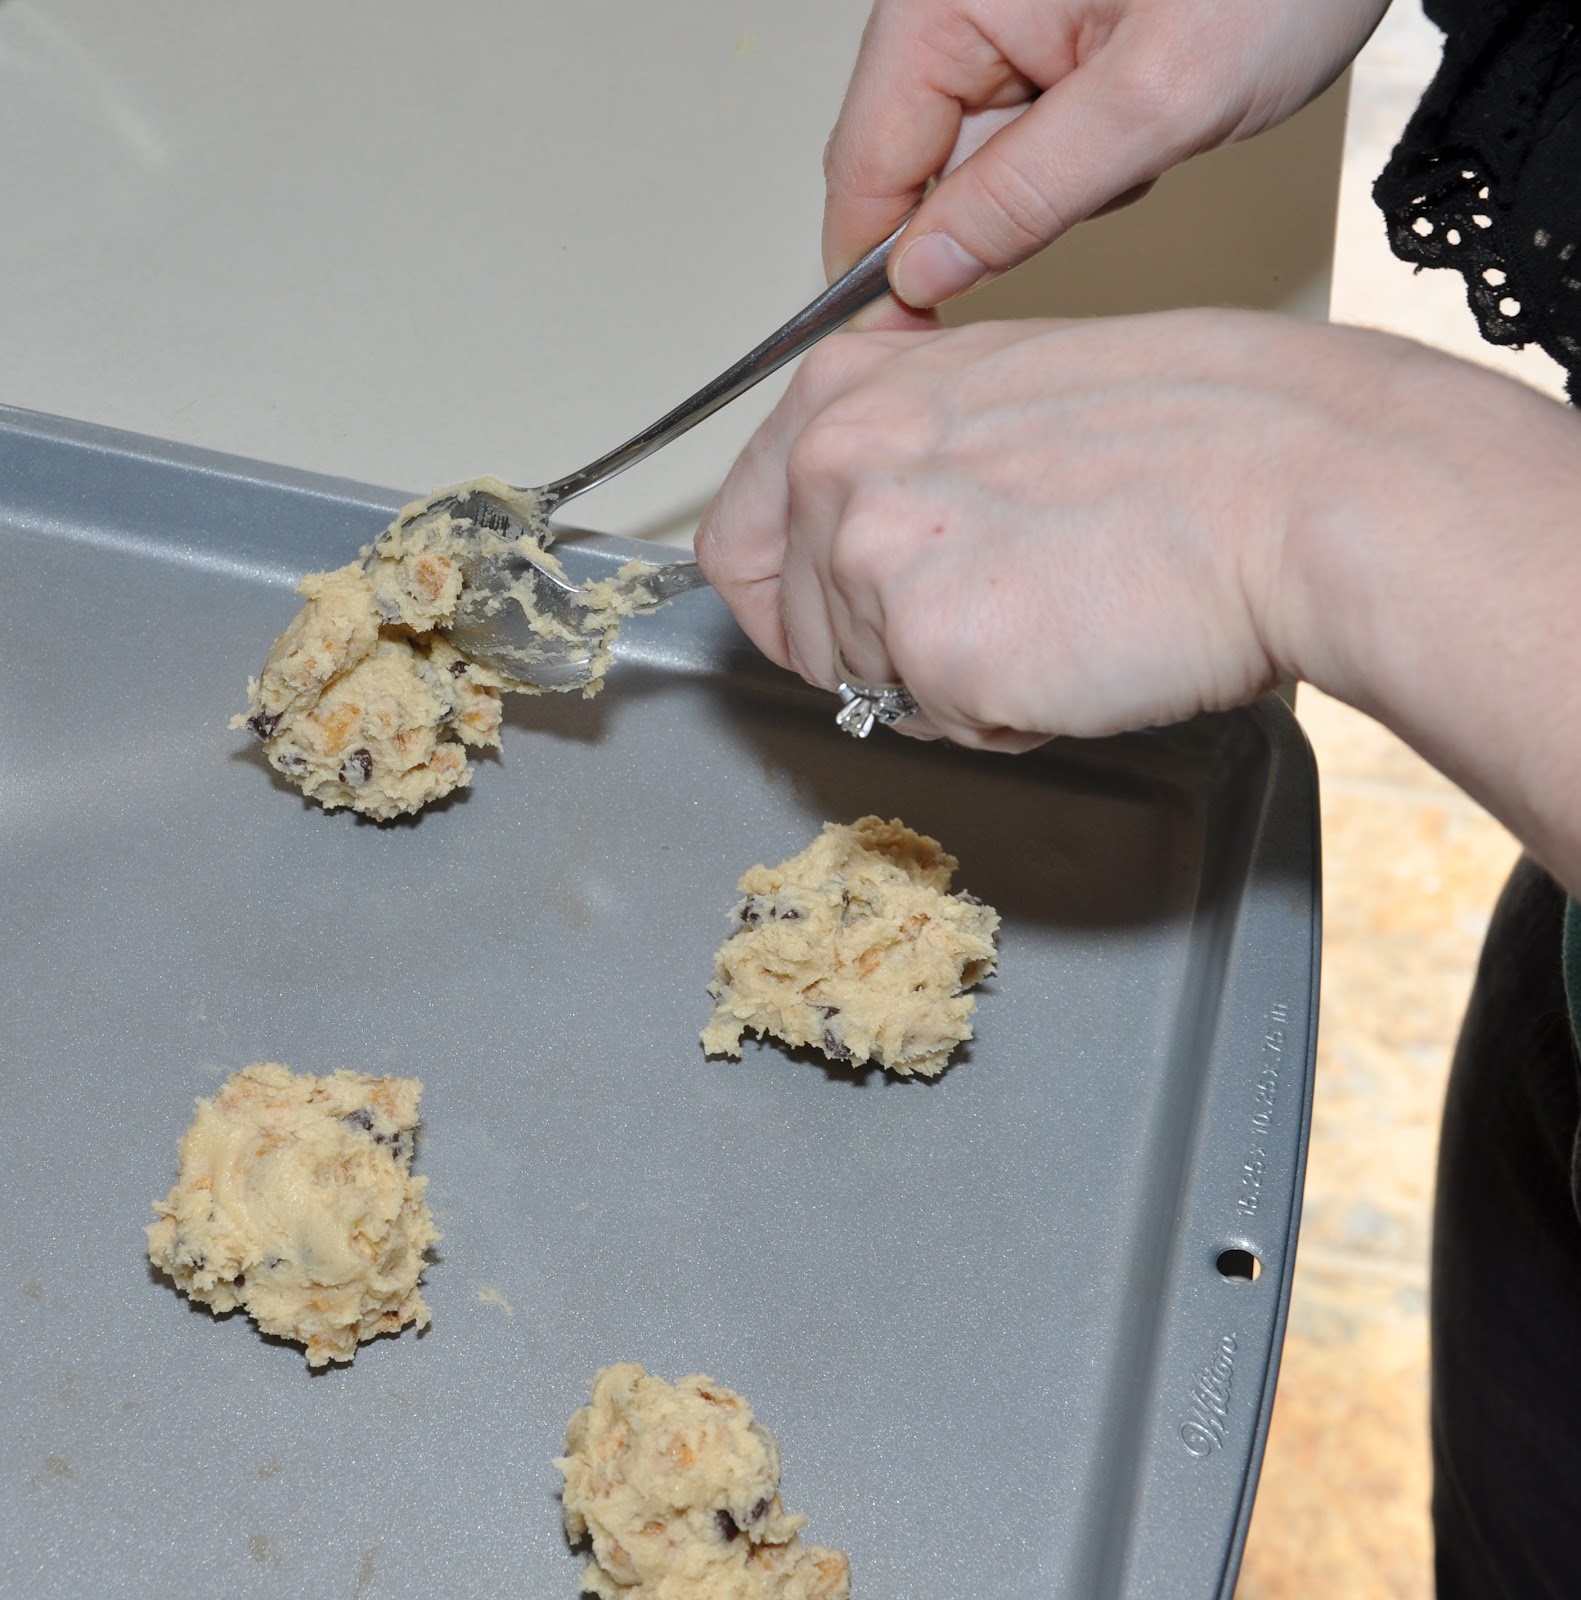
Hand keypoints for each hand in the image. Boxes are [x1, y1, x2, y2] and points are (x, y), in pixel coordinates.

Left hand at [695, 311, 1580, 891]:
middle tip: (999, 611)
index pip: (734, 546)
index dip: (781, 604)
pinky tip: (1075, 652)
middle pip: (800, 633)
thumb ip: (897, 457)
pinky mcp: (938, 655)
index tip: (826, 625)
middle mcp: (835, 470)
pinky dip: (1005, 717)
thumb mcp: (998, 391)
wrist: (1301, 485)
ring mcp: (876, 564)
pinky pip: (944, 728)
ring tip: (1054, 614)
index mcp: (841, 394)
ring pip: (872, 687)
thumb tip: (851, 532)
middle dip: (882, 651)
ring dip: (949, 683)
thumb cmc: (1191, 431)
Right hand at [824, 0, 1387, 309]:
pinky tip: (1147, 127)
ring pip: (979, 167)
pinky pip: (1030, 145)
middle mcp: (955, 6)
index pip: (864, 166)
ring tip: (1144, 137)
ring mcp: (1000, 26)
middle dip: (993, 218)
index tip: (904, 350)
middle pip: (913, 170)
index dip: (871, 270)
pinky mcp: (1047, 44)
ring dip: (1052, 192)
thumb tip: (921, 272)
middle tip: (1087, 209)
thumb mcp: (1156, 100)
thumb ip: (1025, 197)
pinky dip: (1087, 163)